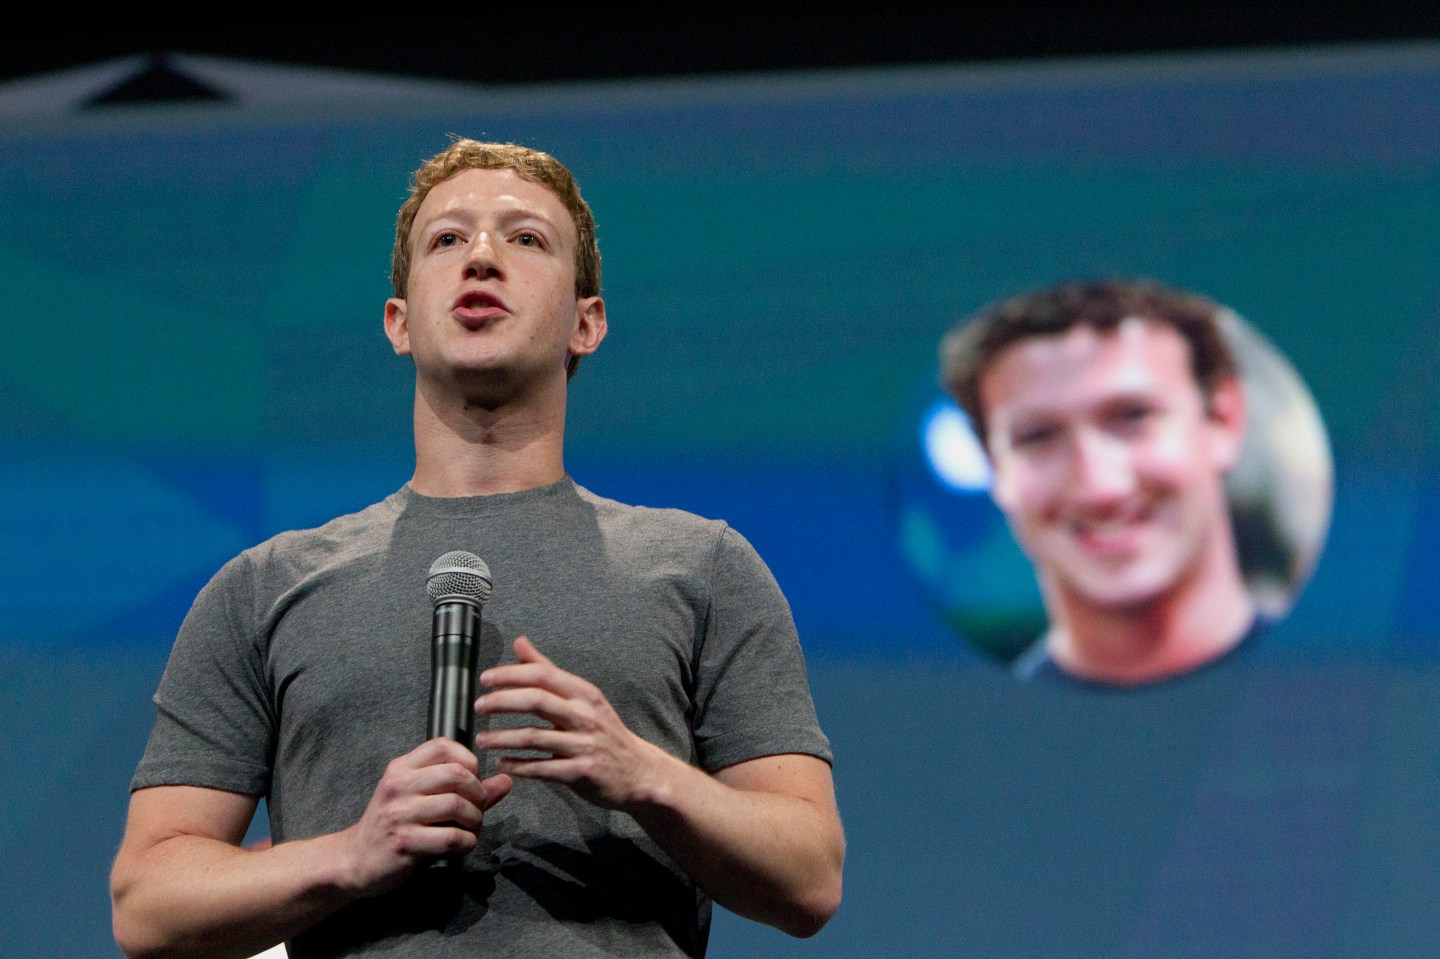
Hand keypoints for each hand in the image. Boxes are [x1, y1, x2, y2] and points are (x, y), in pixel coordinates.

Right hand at [340, 737, 511, 896]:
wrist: (354, 860)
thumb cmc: (394, 826)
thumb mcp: (422, 800)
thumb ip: (464, 790)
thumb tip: (506, 781)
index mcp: (401, 768)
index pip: (444, 746)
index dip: (469, 761)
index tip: (472, 781)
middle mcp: (398, 785)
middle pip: (456, 774)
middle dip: (478, 794)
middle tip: (478, 810)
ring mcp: (399, 814)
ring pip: (455, 805)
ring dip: (474, 820)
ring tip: (471, 830)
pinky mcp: (403, 842)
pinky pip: (450, 837)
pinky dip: (466, 842)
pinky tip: (463, 846)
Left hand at [475, 636, 667, 809]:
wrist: (637, 772)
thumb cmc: (603, 731)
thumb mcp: (582, 697)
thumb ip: (548, 671)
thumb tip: (520, 642)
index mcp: (584, 693)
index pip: (543, 675)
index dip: (510, 675)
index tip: (485, 679)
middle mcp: (585, 715)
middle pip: (536, 701)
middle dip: (501, 702)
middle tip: (478, 707)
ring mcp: (584, 745)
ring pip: (533, 737)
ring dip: (502, 738)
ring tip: (482, 739)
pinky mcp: (580, 772)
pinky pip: (541, 768)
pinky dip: (518, 766)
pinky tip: (502, 763)